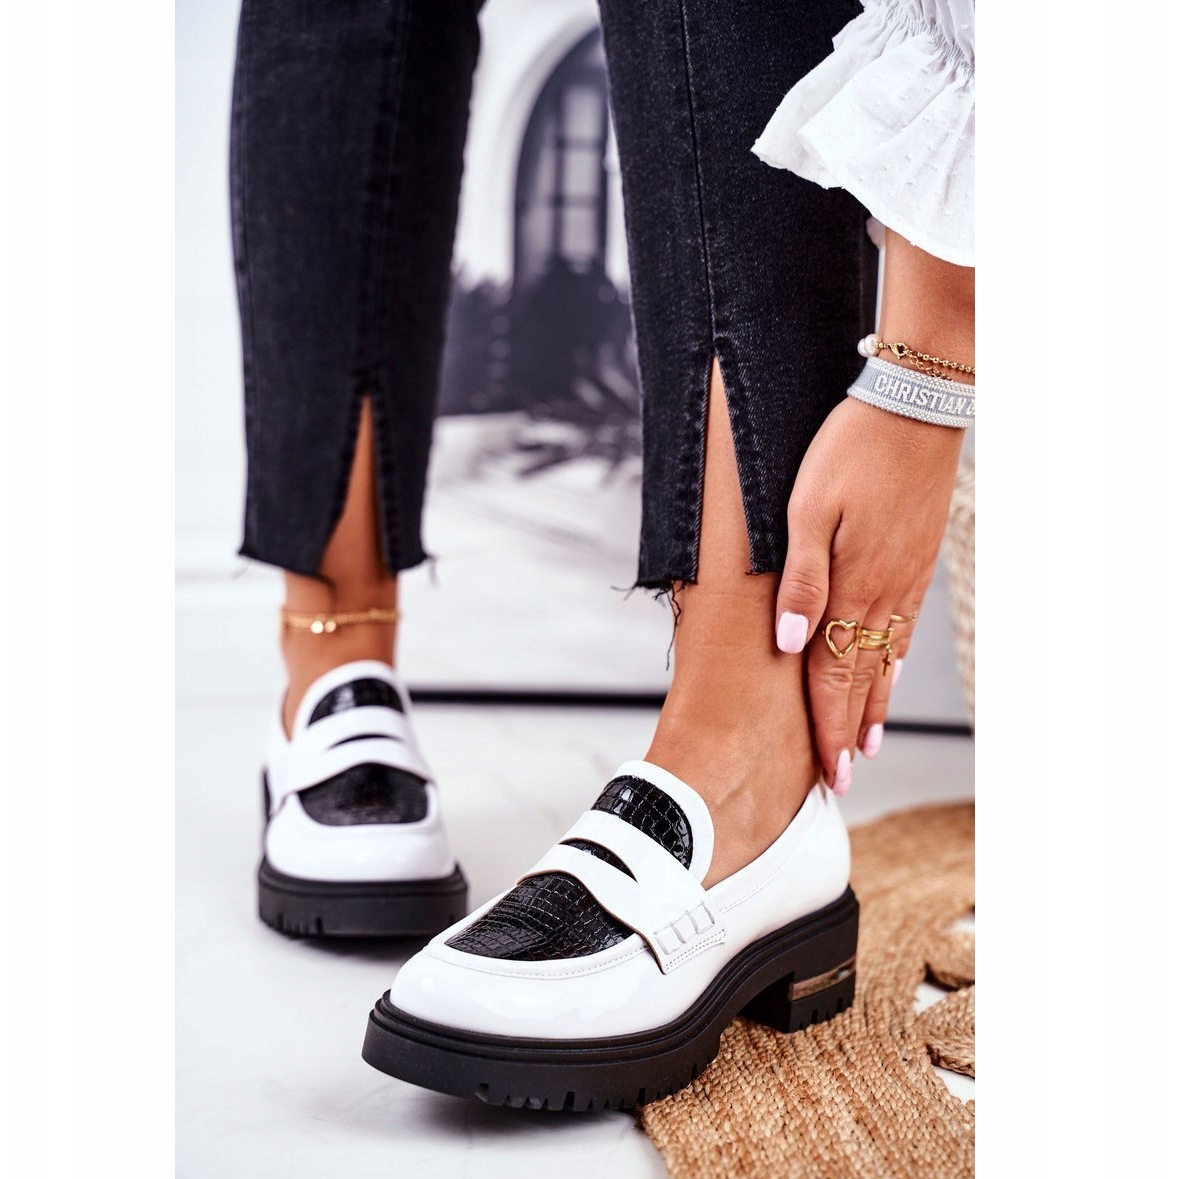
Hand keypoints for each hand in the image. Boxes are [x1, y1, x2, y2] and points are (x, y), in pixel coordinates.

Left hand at [774, 396, 964, 793]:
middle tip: (845, 777)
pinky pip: (903, 628)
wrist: (915, 410)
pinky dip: (893, 663)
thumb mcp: (806, 508)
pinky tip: (887, 674)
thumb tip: (792, 643)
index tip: (830, 773)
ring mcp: (904, 579)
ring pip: (886, 658)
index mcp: (851, 587)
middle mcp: (883, 594)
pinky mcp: (915, 561)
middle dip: (850, 730)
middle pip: (863, 679)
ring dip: (873, 703)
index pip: (835, 676)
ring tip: (866, 741)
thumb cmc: (849, 452)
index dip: (829, 727)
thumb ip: (801, 579)